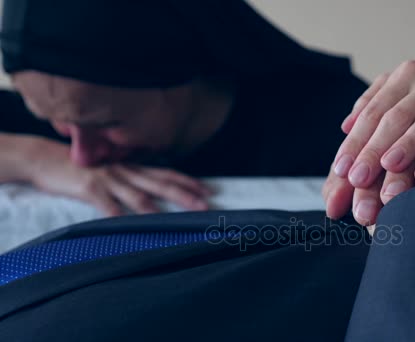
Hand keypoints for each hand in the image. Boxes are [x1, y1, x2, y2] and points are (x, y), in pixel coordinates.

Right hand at [24, 138, 210, 215]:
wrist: (43, 158)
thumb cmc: (81, 168)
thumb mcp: (111, 170)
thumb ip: (130, 179)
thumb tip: (151, 192)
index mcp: (131, 168)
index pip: (166, 173)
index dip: (188, 181)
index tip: (208, 190)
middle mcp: (125, 172)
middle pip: (160, 183)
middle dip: (185, 195)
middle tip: (205, 205)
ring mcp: (108, 179)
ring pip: (137, 194)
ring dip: (157, 208)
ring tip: (173, 219)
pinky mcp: (88, 188)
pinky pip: (105, 204)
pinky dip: (116, 215)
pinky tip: (126, 225)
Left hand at [334, 60, 414, 188]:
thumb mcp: (403, 95)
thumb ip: (374, 107)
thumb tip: (345, 128)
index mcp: (403, 77)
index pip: (373, 112)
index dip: (356, 141)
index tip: (341, 170)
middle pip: (396, 118)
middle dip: (375, 149)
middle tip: (358, 179)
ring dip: (408, 144)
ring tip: (389, 167)